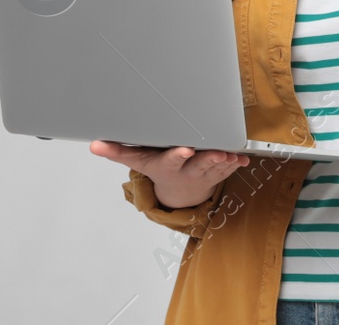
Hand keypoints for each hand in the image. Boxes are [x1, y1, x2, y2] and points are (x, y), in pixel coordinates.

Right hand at [90, 139, 248, 208]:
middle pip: (200, 165)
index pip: (172, 161)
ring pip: (218, 167)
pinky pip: (230, 169)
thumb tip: (94, 145)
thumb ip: (118, 152)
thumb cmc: (158, 169)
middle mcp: (187, 171)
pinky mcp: (218, 173)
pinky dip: (237, 164)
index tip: (186, 150)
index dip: (179, 156)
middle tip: (219, 153)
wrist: (177, 192)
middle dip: (209, 159)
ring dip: (226, 161)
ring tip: (233, 154)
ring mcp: (204, 174)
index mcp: (168, 167)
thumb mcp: (138, 161)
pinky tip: (243, 157)